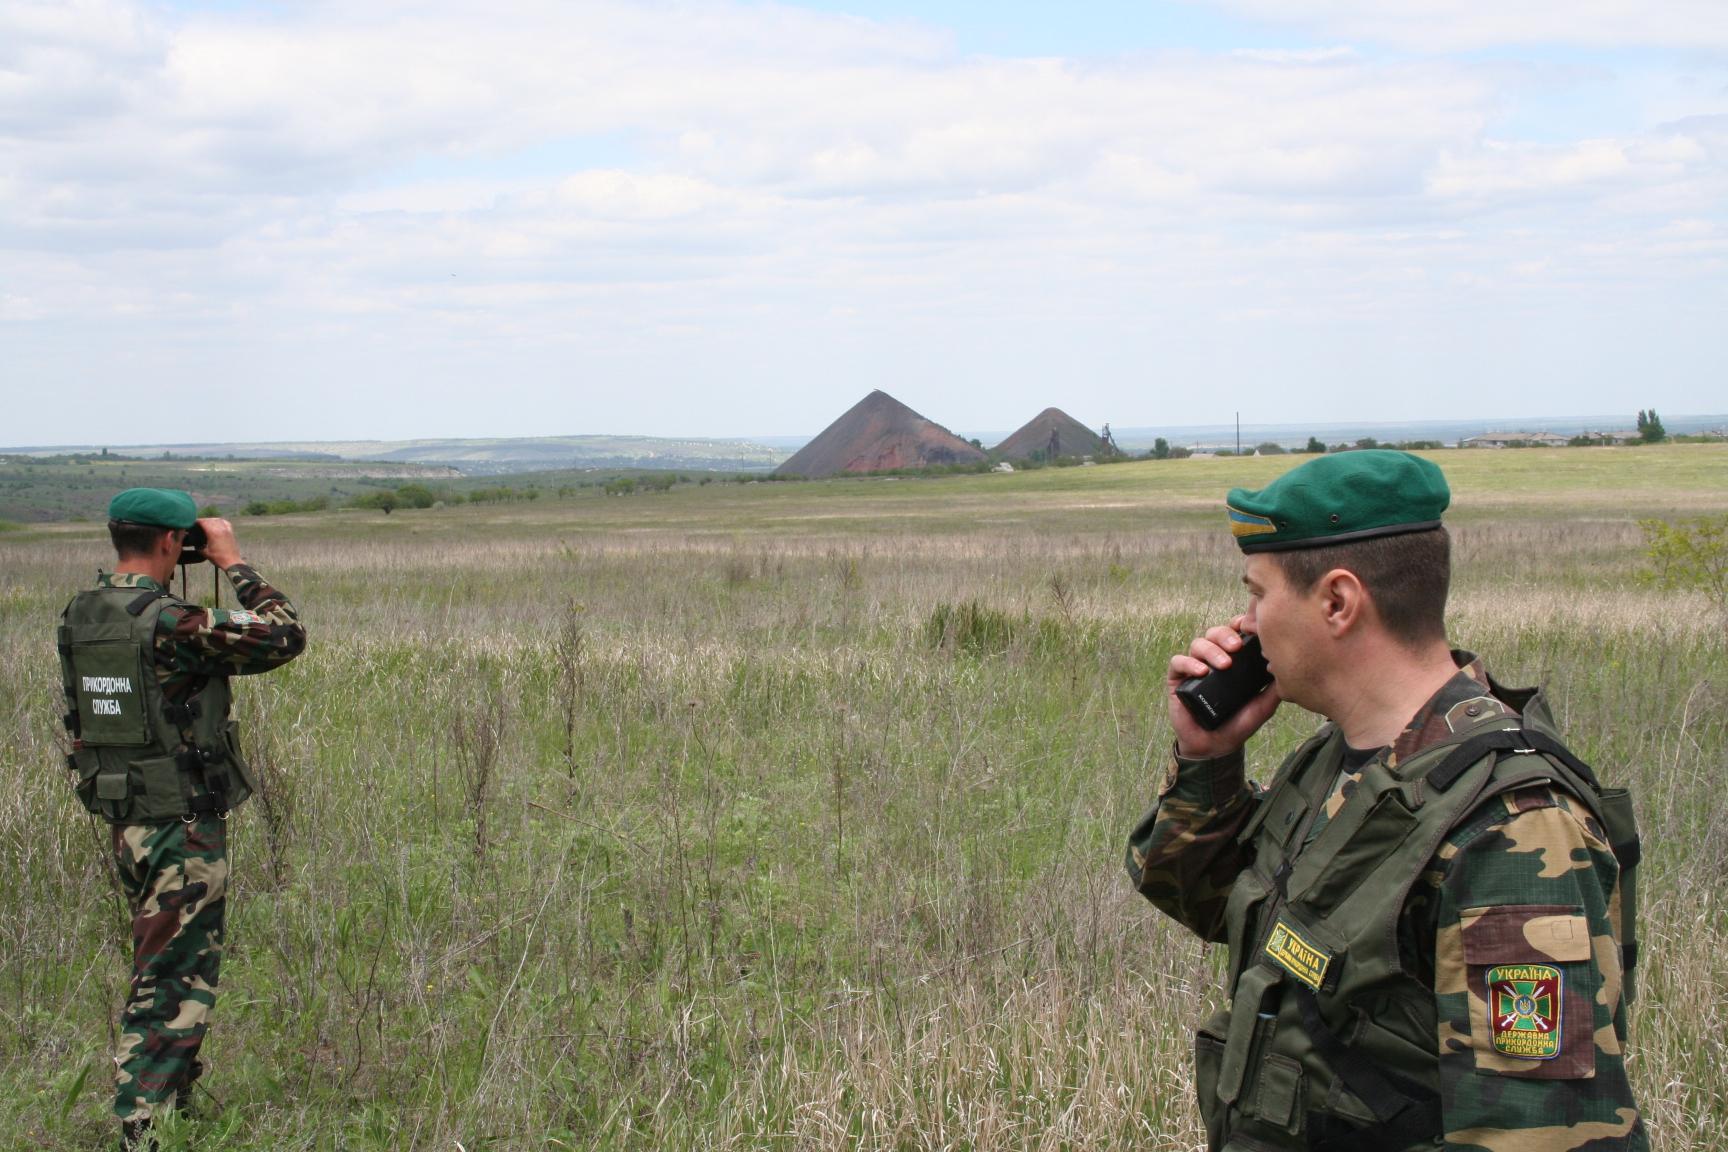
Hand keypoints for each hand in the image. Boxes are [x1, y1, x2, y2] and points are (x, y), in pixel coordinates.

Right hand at [195, 517, 242, 568]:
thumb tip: (195, 542)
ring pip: (217, 520)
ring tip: (206, 524)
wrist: (232, 562)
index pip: (203, 522)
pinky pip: (225, 523)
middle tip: (198, 524)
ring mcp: (227, 530)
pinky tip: (216, 524)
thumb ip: (198, 546)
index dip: (197, 521)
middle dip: (203, 521)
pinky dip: (220, 521)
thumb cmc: (218, 558)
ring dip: (211, 520)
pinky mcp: (231, 532)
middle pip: (210, 520)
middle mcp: (220, 529)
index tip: (192, 523)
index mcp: (213, 533)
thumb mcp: (204, 552)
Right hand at [1166, 618, 1281, 758]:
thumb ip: (1274, 687)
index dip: (1240, 624)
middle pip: (1215, 632)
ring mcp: (1194, 668)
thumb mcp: (1263, 705)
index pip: (1235, 632)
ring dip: (1211, 650)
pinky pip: (1178, 661)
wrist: (1216, 747)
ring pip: (1198, 643)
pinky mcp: (1178, 680)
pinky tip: (1201, 672)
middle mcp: (1213, 659)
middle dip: (1226, 635)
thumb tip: (1284, 665)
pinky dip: (1189, 663)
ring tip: (1223, 664)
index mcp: (1234, 660)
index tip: (1250, 628)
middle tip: (1237, 647)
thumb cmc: (1239, 724)